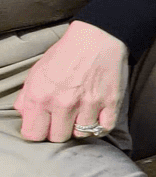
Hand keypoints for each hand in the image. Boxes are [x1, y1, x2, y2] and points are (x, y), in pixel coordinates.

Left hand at [16, 21, 126, 142]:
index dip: (38, 131)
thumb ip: (26, 96)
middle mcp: (63, 103)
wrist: (97, 38)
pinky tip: (95, 117)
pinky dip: (99, 126)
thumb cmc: (66, 54)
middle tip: (63, 119)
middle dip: (59, 130)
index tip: (43, 125)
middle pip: (58, 137)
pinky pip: (103, 129)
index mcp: (40, 95)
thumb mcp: (36, 72)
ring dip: (80, 127)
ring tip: (80, 114)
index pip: (33, 134)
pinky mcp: (110, 103)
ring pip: (81, 134)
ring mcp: (88, 104)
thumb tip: (25, 115)